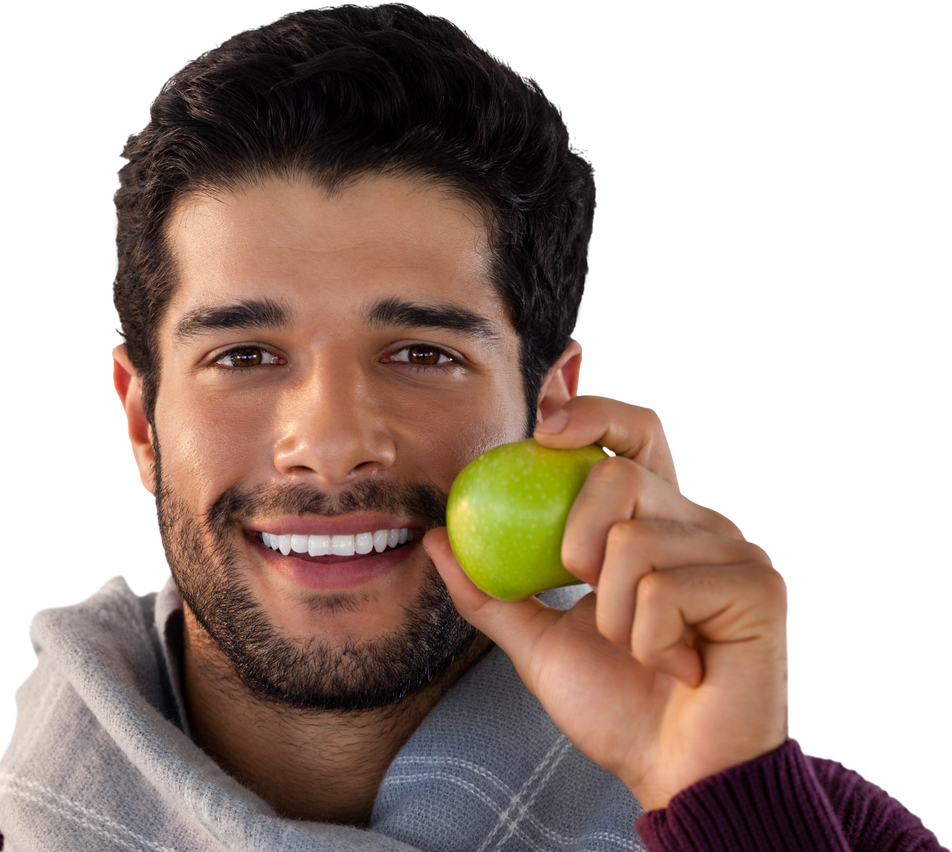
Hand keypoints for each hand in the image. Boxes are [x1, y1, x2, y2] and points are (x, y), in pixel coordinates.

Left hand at [424, 393, 791, 810]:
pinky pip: (663, 589)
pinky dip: (649, 642)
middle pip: (619, 472)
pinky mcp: (759, 586)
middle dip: (575, 542)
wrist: (675, 776)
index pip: (633, 432)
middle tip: (588, 595)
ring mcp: (735, 549)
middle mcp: (700, 522)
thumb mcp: (539, 642)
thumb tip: (437, 538)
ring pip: (632, 540)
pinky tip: (679, 668)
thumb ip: (492, 590)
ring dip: (613, 618)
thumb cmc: (617, 706)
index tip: (541, 428)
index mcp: (655, 521)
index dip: (593, 413)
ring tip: (645, 652)